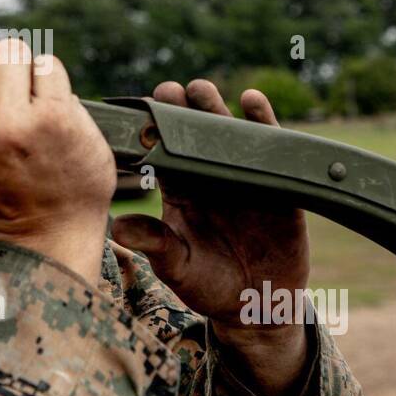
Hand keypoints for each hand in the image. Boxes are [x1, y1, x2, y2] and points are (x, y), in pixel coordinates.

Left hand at [111, 79, 310, 395]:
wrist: (259, 304)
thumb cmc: (209, 285)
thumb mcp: (178, 269)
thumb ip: (155, 245)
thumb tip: (118, 228)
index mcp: (180, 191)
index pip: (162, 152)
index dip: (152, 130)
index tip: (140, 110)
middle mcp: (208, 176)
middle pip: (193, 135)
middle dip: (182, 110)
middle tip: (170, 90)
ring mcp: (242, 175)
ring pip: (227, 132)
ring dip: (215, 108)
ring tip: (201, 91)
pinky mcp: (276, 181)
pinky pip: (271, 146)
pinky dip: (263, 121)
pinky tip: (252, 101)